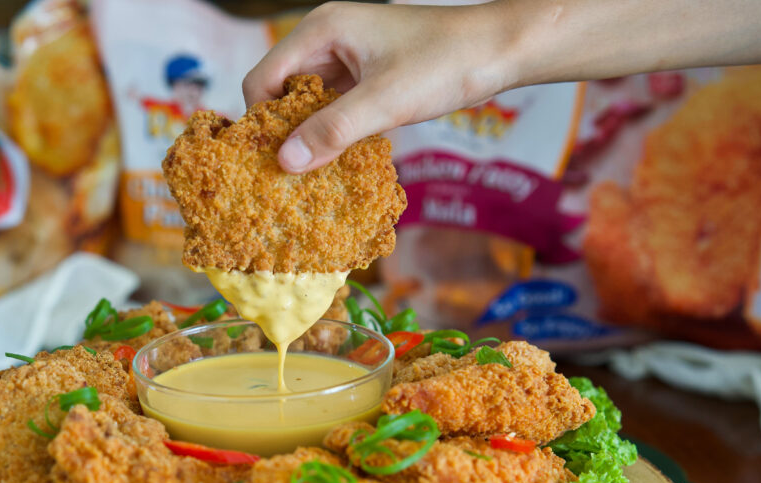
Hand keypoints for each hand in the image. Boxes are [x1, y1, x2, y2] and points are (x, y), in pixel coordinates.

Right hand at [242, 1, 518, 172]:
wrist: (499, 51)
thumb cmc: (445, 63)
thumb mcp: (385, 101)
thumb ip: (332, 131)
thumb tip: (285, 162)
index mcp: (322, 29)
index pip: (263, 78)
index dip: (261, 120)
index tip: (269, 161)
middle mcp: (327, 39)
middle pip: (281, 91)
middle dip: (284, 131)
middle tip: (288, 176)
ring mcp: (347, 57)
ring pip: (308, 103)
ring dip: (310, 136)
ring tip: (311, 175)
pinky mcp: (366, 76)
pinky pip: (334, 108)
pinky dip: (334, 133)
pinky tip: (339, 162)